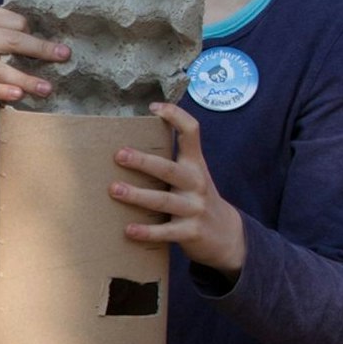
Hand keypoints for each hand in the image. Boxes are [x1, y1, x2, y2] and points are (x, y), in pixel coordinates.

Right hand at [0, 5, 66, 109]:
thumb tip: (43, 38)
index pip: (12, 21)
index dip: (35, 34)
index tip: (56, 46)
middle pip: (8, 40)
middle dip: (39, 49)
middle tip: (64, 57)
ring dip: (24, 78)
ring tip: (46, 88)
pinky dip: (0, 91)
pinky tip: (17, 95)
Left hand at [112, 101, 245, 272]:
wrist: (228, 236)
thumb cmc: (196, 199)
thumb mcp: (191, 176)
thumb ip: (169, 162)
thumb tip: (127, 144)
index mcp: (195, 165)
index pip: (191, 133)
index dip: (176, 117)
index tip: (155, 107)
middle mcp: (196, 183)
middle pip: (170, 169)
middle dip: (144, 162)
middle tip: (119, 155)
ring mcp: (195, 208)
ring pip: (164, 200)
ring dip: (138, 195)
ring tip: (114, 189)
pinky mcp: (191, 232)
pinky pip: (166, 232)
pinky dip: (147, 231)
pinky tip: (128, 230)